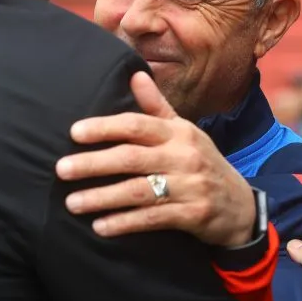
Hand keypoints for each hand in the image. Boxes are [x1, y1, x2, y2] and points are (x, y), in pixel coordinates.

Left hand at [56, 71, 256, 246]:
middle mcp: (184, 156)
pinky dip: (125, 223)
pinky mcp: (193, 214)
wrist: (240, 205)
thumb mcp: (184, 132)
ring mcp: (190, 186)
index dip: (104, 127)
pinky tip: (100, 226)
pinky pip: (153, 218)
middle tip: (61, 169)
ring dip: (102, 197)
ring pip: (138, 191)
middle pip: (131, 158)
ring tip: (72, 203)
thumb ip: (156, 107)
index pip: (137, 124)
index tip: (74, 132)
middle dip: (93, 163)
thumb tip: (135, 74)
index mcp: (178, 132)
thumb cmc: (202, 163)